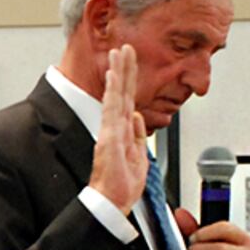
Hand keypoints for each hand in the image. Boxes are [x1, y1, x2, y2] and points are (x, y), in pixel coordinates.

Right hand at [89, 45, 148, 213]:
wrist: (112, 203)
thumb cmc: (121, 187)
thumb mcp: (139, 157)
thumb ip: (138, 135)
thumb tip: (139, 117)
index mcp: (123, 132)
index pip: (128, 100)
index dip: (130, 80)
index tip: (129, 62)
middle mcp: (115, 127)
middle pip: (121, 92)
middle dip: (124, 68)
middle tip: (125, 47)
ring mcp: (111, 129)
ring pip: (116, 94)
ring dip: (118, 71)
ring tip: (118, 52)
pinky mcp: (109, 135)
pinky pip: (112, 108)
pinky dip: (113, 90)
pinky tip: (114, 75)